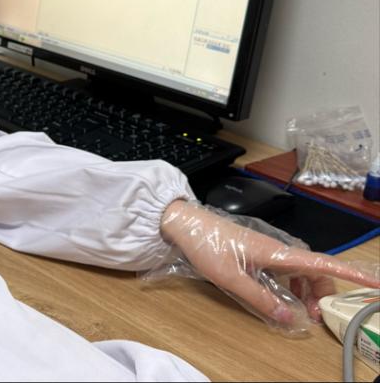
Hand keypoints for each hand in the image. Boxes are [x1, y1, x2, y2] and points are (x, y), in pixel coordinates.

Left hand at [154, 199, 379, 332]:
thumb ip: (261, 299)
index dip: (352, 273)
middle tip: (314, 315)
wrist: (183, 224)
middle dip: (322, 292)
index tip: (376, 282)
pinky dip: (290, 286)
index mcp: (277, 252)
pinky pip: (284, 272)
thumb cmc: (205, 244)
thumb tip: (292, 318)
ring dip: (306, 291)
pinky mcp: (257, 254)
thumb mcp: (230, 278)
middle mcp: (278, 250)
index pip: (323, 264)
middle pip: (315, 272)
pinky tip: (280, 298)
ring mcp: (268, 251)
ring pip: (300, 273)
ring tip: (298, 311)